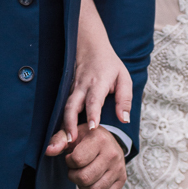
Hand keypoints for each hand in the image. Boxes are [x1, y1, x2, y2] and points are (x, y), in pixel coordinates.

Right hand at [55, 0, 131, 146]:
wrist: (90, 46)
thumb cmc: (109, 64)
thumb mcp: (123, 77)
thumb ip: (125, 99)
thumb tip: (124, 119)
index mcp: (98, 82)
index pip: (94, 100)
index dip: (93, 114)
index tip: (93, 128)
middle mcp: (83, 86)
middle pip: (73, 105)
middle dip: (70, 123)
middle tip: (71, 140)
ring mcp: (73, 89)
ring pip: (65, 107)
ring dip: (64, 124)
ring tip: (65, 141)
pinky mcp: (69, 92)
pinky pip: (64, 106)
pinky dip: (62, 120)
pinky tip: (63, 134)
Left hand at [64, 126, 126, 188]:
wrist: (108, 139)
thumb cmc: (86, 138)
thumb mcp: (73, 134)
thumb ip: (58, 140)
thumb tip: (48, 151)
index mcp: (99, 139)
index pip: (77, 160)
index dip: (69, 162)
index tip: (71, 157)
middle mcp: (112, 153)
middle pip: (85, 178)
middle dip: (74, 176)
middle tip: (76, 169)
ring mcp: (119, 167)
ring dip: (84, 186)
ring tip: (84, 174)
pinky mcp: (122, 179)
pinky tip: (93, 181)